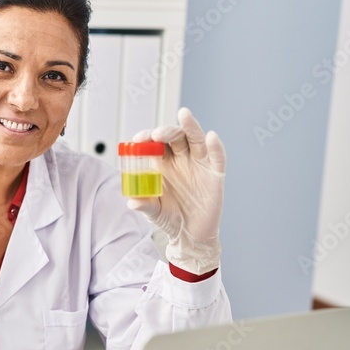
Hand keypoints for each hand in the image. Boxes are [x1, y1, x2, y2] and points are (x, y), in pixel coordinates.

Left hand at [127, 107, 225, 274]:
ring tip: (184, 114)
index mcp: (162, 164)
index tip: (138, 139)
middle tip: (158, 134)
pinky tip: (211, 137)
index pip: (154, 144)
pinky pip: (217, 156)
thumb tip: (132, 202)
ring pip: (195, 139)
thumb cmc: (169, 218)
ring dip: (190, 126)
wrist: (191, 234)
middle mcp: (180, 159)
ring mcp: (198, 164)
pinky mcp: (215, 173)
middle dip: (166, 132)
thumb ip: (145, 205)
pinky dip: (215, 146)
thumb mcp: (154, 212)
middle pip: (174, 137)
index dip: (147, 137)